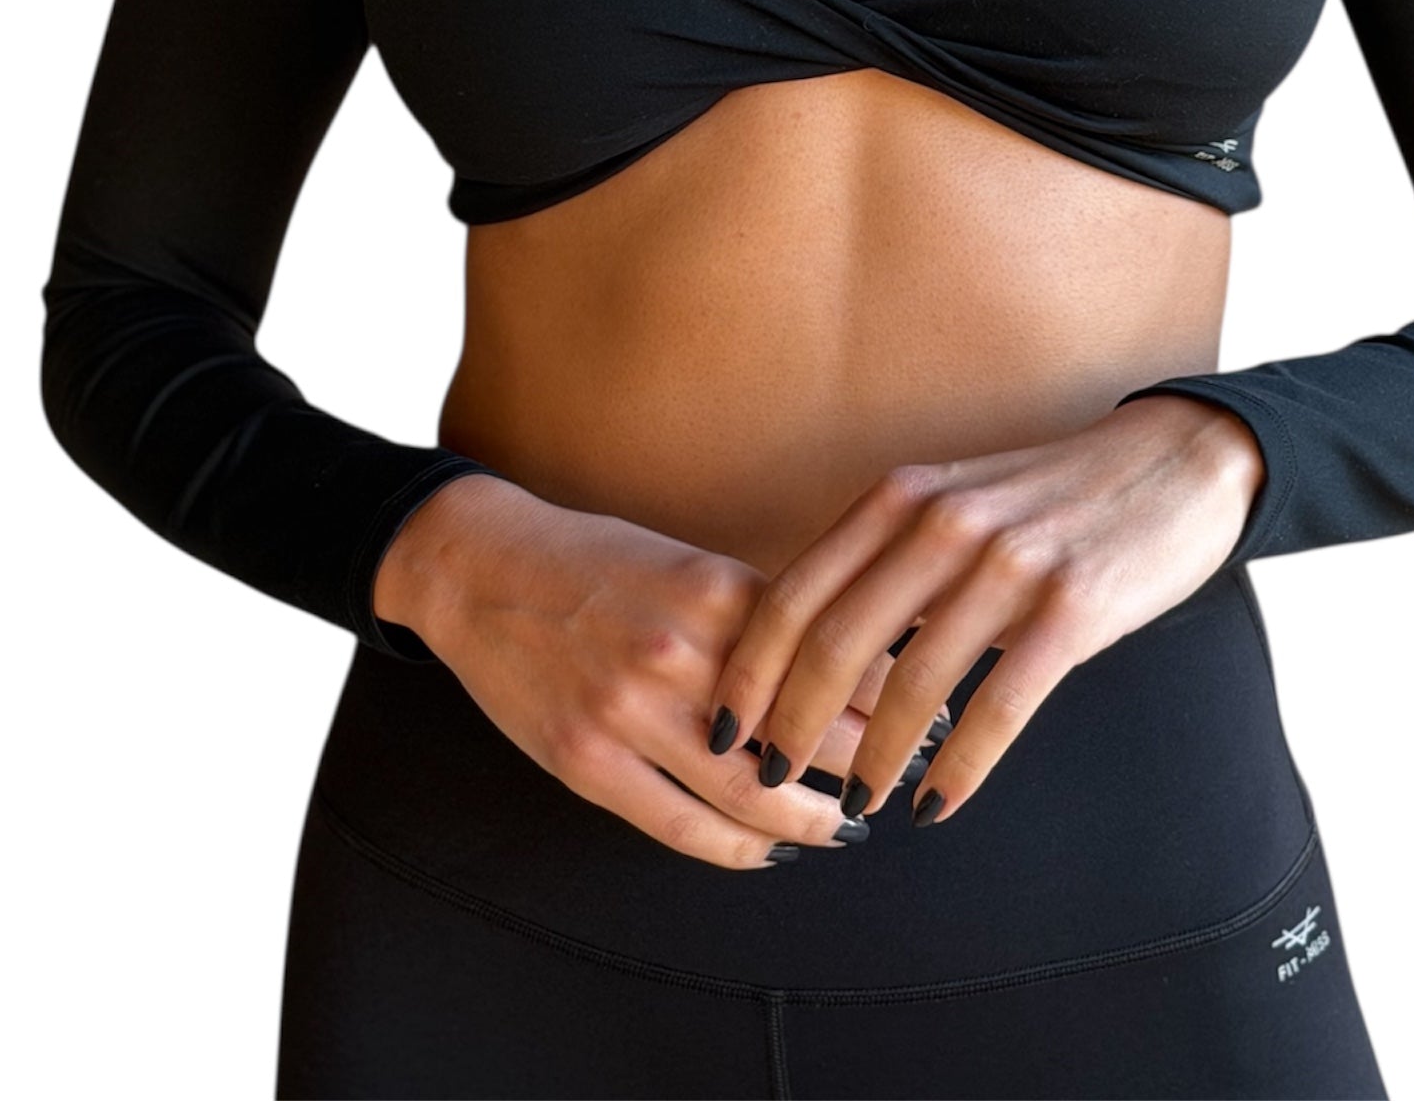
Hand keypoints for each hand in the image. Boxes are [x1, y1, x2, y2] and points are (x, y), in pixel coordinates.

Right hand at [373, 472, 915, 869]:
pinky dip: (740, 848)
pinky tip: (772, 848)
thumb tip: (858, 659)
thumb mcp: (690, 566)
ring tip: (852, 822)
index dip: (892, 692)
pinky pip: (684, 827)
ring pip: (752, 793)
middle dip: (871, 759)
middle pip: (806, 729)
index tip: (930, 709)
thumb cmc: (597, 564)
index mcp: (717, 592)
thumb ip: (762, 614)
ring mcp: (629, 712)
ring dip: (816, 818)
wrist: (482, 568)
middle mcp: (680, 651)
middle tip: (912, 770)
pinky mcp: (588, 762)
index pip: (833, 656)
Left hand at [703, 393, 1264, 829]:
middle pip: (837, 640)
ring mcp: (1010, 563)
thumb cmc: (1047, 498)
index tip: (725, 725)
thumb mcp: (952, 502)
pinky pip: (1002, 702)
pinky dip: (960, 765)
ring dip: (875, 756)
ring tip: (857, 804)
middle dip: (793, 722)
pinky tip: (936, 805)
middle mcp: (944, 522)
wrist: (1173, 464)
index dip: (750, 667)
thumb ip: (886, 558)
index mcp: (902, 497)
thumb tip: (814, 647)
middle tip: (771, 778)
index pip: (796, 591)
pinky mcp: (1074, 606)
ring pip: (914, 680)